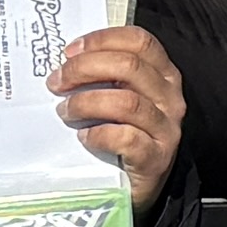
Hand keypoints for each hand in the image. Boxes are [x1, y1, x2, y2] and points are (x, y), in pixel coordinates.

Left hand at [43, 21, 187, 204]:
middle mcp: (170, 97)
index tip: (70, 51)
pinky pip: (126, 138)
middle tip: (57, 82)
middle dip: (85, 69)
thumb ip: (104, 78)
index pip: (140, 41)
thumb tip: (64, 63)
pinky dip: (98, 134)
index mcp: (162, 75)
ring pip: (127, 102)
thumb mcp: (120, 98)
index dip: (103, 40)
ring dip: (86, 103)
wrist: (138, 186)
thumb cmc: (123, 136)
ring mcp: (166, 128)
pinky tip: (83, 137)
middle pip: (130, 66)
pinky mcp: (156, 158)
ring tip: (64, 111)